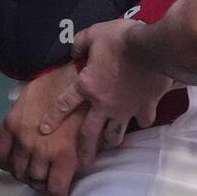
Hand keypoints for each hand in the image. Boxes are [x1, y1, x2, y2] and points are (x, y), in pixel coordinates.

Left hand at [0, 63, 88, 195]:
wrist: (83, 79)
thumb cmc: (61, 82)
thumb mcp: (30, 94)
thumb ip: (22, 116)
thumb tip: (22, 131)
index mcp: (13, 123)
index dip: (8, 163)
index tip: (16, 164)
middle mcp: (23, 139)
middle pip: (18, 170)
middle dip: (27, 173)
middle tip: (38, 171)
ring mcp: (43, 150)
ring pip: (36, 180)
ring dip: (42, 182)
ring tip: (51, 178)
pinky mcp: (64, 157)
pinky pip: (56, 188)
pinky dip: (58, 193)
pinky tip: (61, 192)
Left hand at [39, 18, 172, 165]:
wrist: (153, 49)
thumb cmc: (121, 40)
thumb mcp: (94, 34)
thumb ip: (80, 43)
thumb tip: (74, 51)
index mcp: (88, 86)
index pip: (64, 104)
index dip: (52, 117)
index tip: (43, 129)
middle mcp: (104, 104)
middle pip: (90, 132)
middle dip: (84, 149)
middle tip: (82, 161)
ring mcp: (126, 108)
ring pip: (115, 133)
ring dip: (111, 141)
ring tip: (109, 145)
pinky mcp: (145, 106)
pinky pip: (143, 120)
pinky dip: (142, 121)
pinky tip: (142, 120)